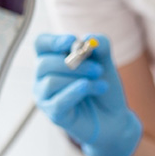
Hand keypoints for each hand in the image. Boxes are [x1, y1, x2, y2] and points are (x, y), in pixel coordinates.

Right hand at [34, 33, 142, 155]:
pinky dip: (75, 92)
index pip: (40, 44)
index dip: (53, 41)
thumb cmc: (103, 86)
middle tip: (98, 70)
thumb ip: (100, 45)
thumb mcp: (105, 61)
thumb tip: (87, 38)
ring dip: (79, 79)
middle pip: (44, 63)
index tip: (72, 41)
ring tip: (101, 85)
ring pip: (50, 82)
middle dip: (74, 63)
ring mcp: (45, 96)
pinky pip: (57, 101)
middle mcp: (43, 77)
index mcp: (52, 59)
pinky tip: (91, 88)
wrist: (114, 116)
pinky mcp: (53, 114)